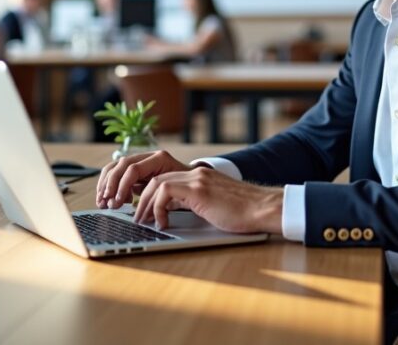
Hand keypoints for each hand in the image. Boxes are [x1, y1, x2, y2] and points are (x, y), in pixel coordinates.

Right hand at [96, 150, 189, 208]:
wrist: (193, 181)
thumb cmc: (186, 187)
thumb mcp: (176, 192)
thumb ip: (159, 198)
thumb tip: (142, 212)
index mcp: (160, 158)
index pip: (134, 168)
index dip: (123, 185)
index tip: (118, 201)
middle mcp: (148, 156)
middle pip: (121, 165)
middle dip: (110, 184)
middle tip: (106, 202)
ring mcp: (141, 159)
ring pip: (116, 166)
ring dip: (105, 184)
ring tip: (102, 201)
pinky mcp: (135, 168)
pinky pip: (117, 171)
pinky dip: (108, 184)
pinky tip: (107, 197)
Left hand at [133, 167, 282, 234]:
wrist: (263, 208)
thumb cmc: (243, 213)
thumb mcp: (211, 205)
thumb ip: (192, 202)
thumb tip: (169, 211)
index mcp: (198, 176)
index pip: (162, 175)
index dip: (146, 191)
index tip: (139, 208)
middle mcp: (195, 173)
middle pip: (154, 176)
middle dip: (138, 196)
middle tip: (134, 215)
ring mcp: (197, 179)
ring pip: (155, 183)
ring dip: (143, 203)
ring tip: (142, 221)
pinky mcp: (199, 188)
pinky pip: (165, 191)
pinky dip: (157, 208)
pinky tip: (162, 223)